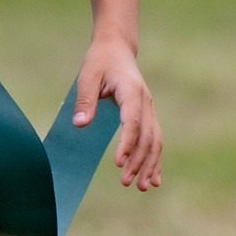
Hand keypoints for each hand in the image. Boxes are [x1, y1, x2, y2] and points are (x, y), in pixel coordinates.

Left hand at [73, 35, 162, 191]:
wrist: (117, 49)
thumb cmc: (100, 61)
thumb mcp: (87, 76)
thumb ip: (85, 100)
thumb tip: (80, 124)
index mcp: (131, 91)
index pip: (132, 121)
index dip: (127, 143)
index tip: (118, 162)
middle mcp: (146, 102)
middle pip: (147, 136)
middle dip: (138, 161)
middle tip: (125, 182)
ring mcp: (149, 109)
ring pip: (155, 140)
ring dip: (150, 164)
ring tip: (142, 187)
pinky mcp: (148, 115)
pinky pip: (155, 139)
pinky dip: (155, 159)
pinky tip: (154, 179)